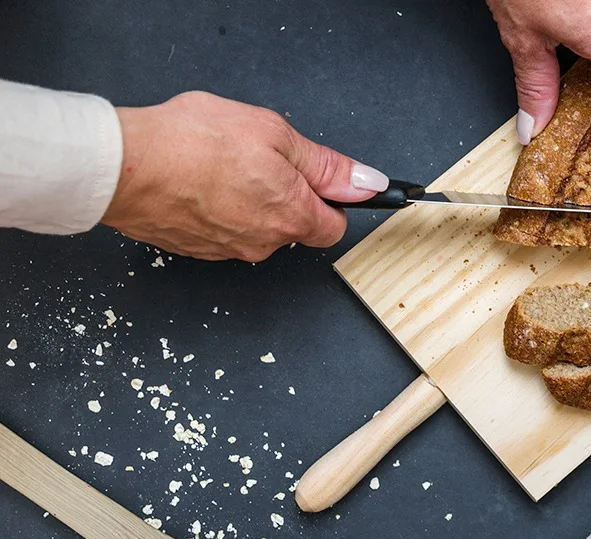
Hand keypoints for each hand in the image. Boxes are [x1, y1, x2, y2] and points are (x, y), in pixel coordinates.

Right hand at [101, 91, 388, 261]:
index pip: (334, 226)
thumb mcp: (275, 135)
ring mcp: (227, 250)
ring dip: (247, 199)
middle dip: (284, 195)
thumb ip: (325, 165)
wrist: (124, 166)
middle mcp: (263, 244)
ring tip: (220, 164)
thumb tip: (366, 183)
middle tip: (256, 158)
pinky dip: (216, 207)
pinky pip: (221, 229)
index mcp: (292, 218)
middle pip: (293, 226)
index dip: (330, 199)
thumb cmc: (193, 144)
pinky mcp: (195, 249)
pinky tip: (198, 179)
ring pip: (255, 227)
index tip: (317, 179)